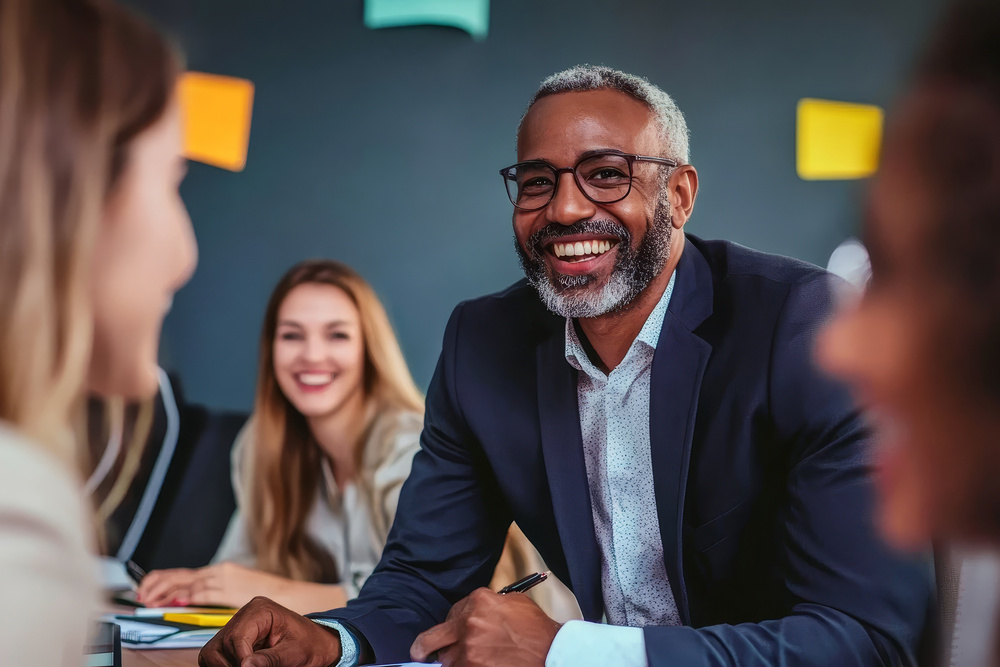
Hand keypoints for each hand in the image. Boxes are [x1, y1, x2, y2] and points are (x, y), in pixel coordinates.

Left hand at [138, 562, 284, 607]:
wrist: (292, 595)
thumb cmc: (266, 597)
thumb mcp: (236, 591)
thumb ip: (213, 594)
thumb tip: (188, 601)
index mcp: (220, 571)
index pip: (184, 574)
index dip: (163, 581)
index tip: (147, 589)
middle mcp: (220, 572)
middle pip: (181, 576)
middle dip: (158, 584)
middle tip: (141, 595)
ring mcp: (226, 580)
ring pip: (189, 583)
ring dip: (167, 591)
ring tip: (150, 600)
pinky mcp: (231, 591)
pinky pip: (205, 593)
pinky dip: (188, 596)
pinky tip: (176, 601)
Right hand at [198, 596, 340, 666]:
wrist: (316, 644)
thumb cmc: (310, 645)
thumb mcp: (295, 653)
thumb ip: (270, 659)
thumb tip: (245, 666)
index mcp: (260, 609)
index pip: (237, 637)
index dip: (241, 660)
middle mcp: (244, 615)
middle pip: (220, 645)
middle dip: (231, 665)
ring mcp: (237, 627)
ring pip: (212, 652)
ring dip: (225, 666)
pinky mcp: (233, 640)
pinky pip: (216, 656)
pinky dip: (225, 666)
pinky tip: (244, 666)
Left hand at [410, 588, 559, 666]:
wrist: (551, 652)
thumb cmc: (537, 630)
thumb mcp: (514, 603)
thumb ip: (490, 605)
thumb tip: (476, 613)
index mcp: (479, 601)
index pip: (452, 612)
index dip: (453, 623)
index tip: (454, 631)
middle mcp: (469, 623)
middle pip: (431, 638)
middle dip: (424, 647)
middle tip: (420, 653)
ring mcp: (469, 649)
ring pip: (445, 661)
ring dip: (453, 662)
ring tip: (468, 660)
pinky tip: (472, 664)